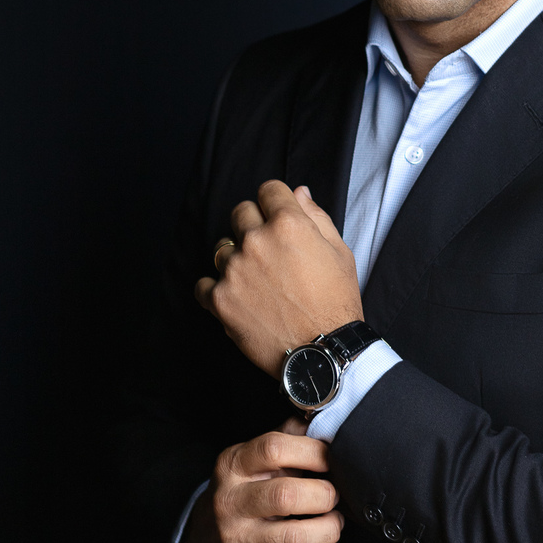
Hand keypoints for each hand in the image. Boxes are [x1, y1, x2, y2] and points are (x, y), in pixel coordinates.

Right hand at [182, 418, 343, 542]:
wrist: (205, 535)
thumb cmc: (243, 488)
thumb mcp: (253, 457)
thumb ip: (287, 437)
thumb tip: (324, 422)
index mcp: (233, 465)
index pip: (274, 449)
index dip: (311, 452)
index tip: (330, 459)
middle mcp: (229, 501)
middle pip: (286, 495)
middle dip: (324, 495)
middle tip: (334, 494)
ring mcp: (234, 539)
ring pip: (294, 538)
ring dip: (328, 529)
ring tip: (333, 521)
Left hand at [195, 180, 362, 376]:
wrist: (322, 352)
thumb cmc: (336, 303)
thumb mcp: (340, 253)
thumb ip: (316, 217)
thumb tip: (299, 192)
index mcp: (289, 224)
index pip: (268, 190)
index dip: (275, 201)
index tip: (276, 215)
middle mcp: (257, 241)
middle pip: (241, 212)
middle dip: (253, 225)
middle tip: (268, 251)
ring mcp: (234, 270)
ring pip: (222, 247)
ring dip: (235, 258)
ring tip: (255, 281)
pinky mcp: (219, 299)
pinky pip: (203, 283)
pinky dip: (215, 289)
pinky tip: (235, 297)